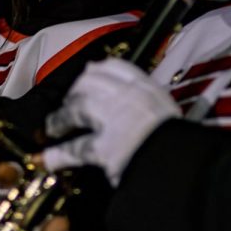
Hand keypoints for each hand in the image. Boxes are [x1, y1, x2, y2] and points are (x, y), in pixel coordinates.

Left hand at [41, 58, 178, 185]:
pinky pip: (76, 148)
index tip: (88, 72)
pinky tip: (48, 158)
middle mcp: (127, 97)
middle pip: (90, 82)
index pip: (116, 66)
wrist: (182, 163)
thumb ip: (152, 104)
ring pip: (78, 108)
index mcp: (147, 88)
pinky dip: (59, 154)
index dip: (97, 70)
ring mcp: (113, 120)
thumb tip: (144, 108)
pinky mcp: (104, 147)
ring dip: (61, 118)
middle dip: (75, 91)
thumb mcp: (170, 113)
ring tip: (53, 127)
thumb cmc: (181, 143)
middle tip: (69, 101)